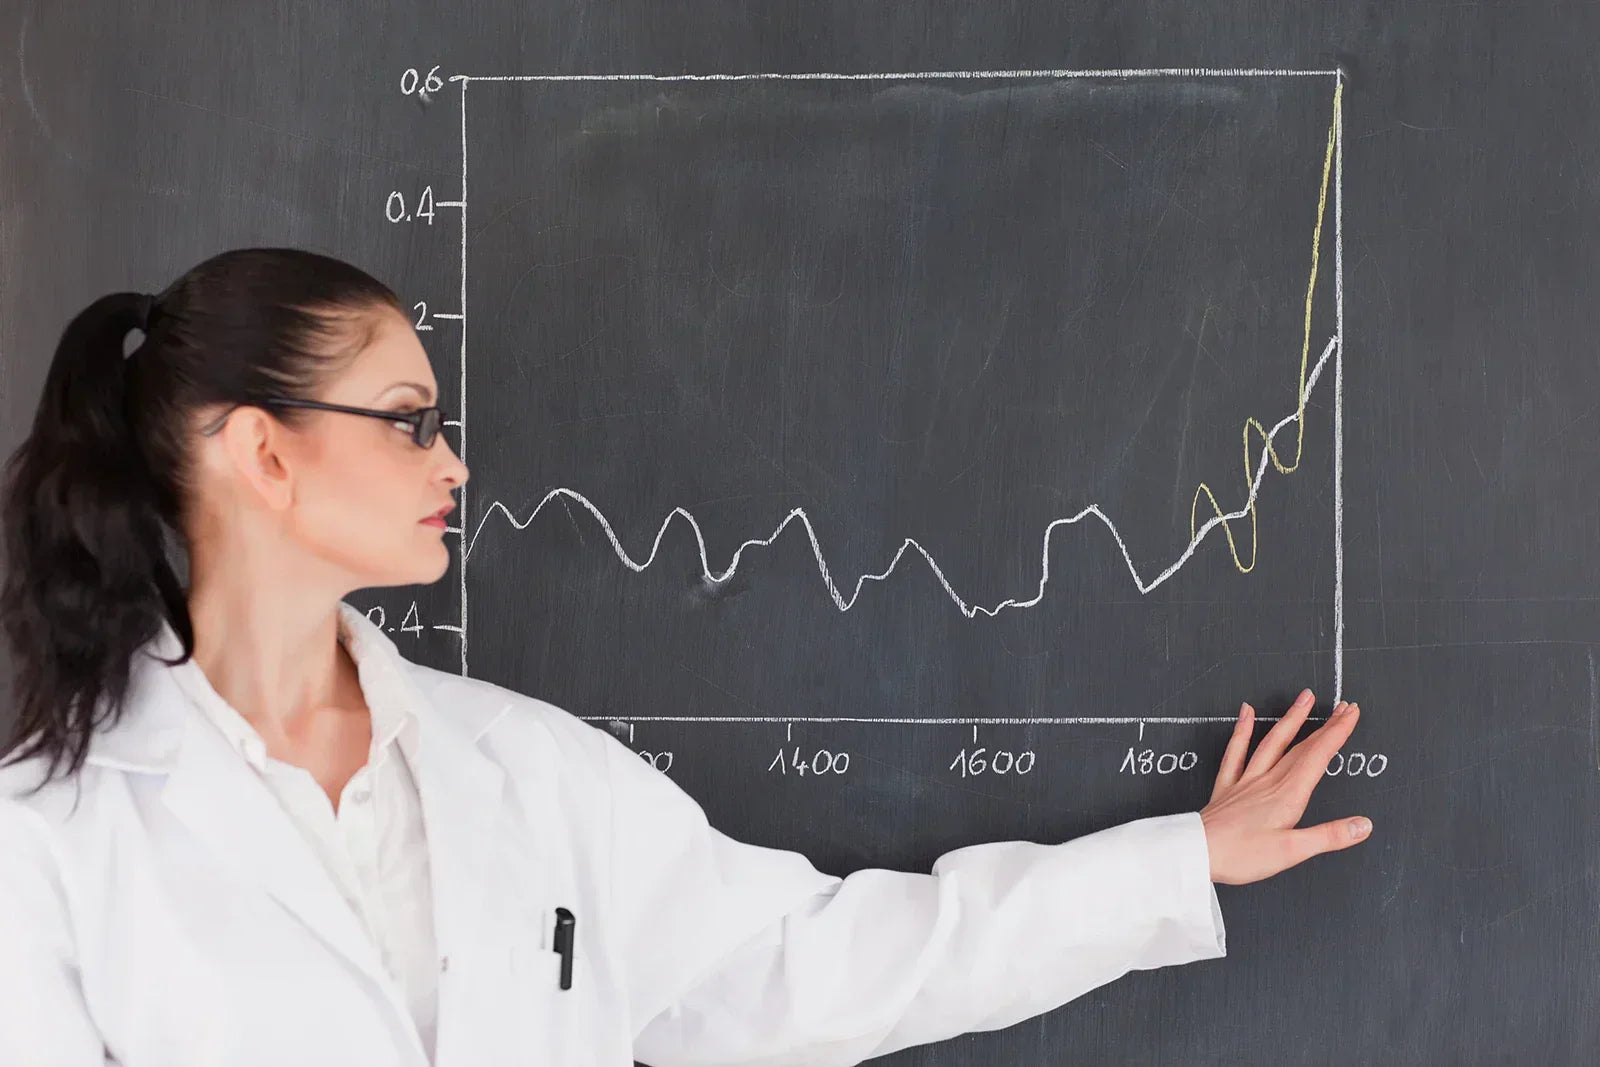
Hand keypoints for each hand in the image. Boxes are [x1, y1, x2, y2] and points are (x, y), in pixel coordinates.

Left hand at [1199, 689, 1371, 884]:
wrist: (1196, 852)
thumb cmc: (1241, 855)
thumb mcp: (1292, 852)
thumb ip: (1329, 836)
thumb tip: (1363, 825)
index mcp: (1288, 794)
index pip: (1319, 756)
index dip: (1338, 733)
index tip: (1352, 713)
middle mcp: (1268, 781)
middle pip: (1302, 746)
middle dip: (1325, 725)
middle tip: (1343, 706)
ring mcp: (1247, 780)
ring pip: (1273, 742)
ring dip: (1291, 719)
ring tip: (1305, 698)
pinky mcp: (1228, 785)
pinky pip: (1236, 751)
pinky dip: (1243, 729)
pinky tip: (1247, 711)